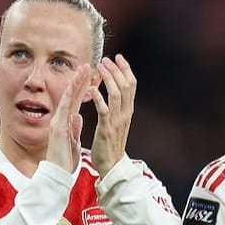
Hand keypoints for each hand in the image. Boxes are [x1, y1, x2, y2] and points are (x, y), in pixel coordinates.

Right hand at [46, 64, 88, 172]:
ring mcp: (58, 122)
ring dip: (75, 82)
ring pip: (67, 98)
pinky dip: (68, 96)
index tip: (90, 77)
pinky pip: (63, 109)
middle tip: (88, 65)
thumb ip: (74, 129)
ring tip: (83, 69)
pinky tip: (73, 85)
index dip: (83, 89)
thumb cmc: (64, 161)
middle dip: (80, 80)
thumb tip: (77, 118)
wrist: (56, 175)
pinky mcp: (58, 128)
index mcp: (67, 123)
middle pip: (72, 96)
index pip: (76, 102)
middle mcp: (61, 119)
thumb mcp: (72, 142)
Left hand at [90, 54, 135, 174]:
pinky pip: (104, 110)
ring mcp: (117, 121)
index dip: (126, 69)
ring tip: (100, 68)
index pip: (132, 85)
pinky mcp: (106, 129)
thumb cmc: (111, 144)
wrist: (111, 166)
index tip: (118, 58)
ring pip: (116, 94)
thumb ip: (117, 108)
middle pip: (126, 86)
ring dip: (108, 79)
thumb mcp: (118, 122)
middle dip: (117, 70)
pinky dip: (99, 98)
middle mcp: (125, 114)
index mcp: (128, 111)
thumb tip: (115, 93)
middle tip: (107, 60)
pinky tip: (92, 89)